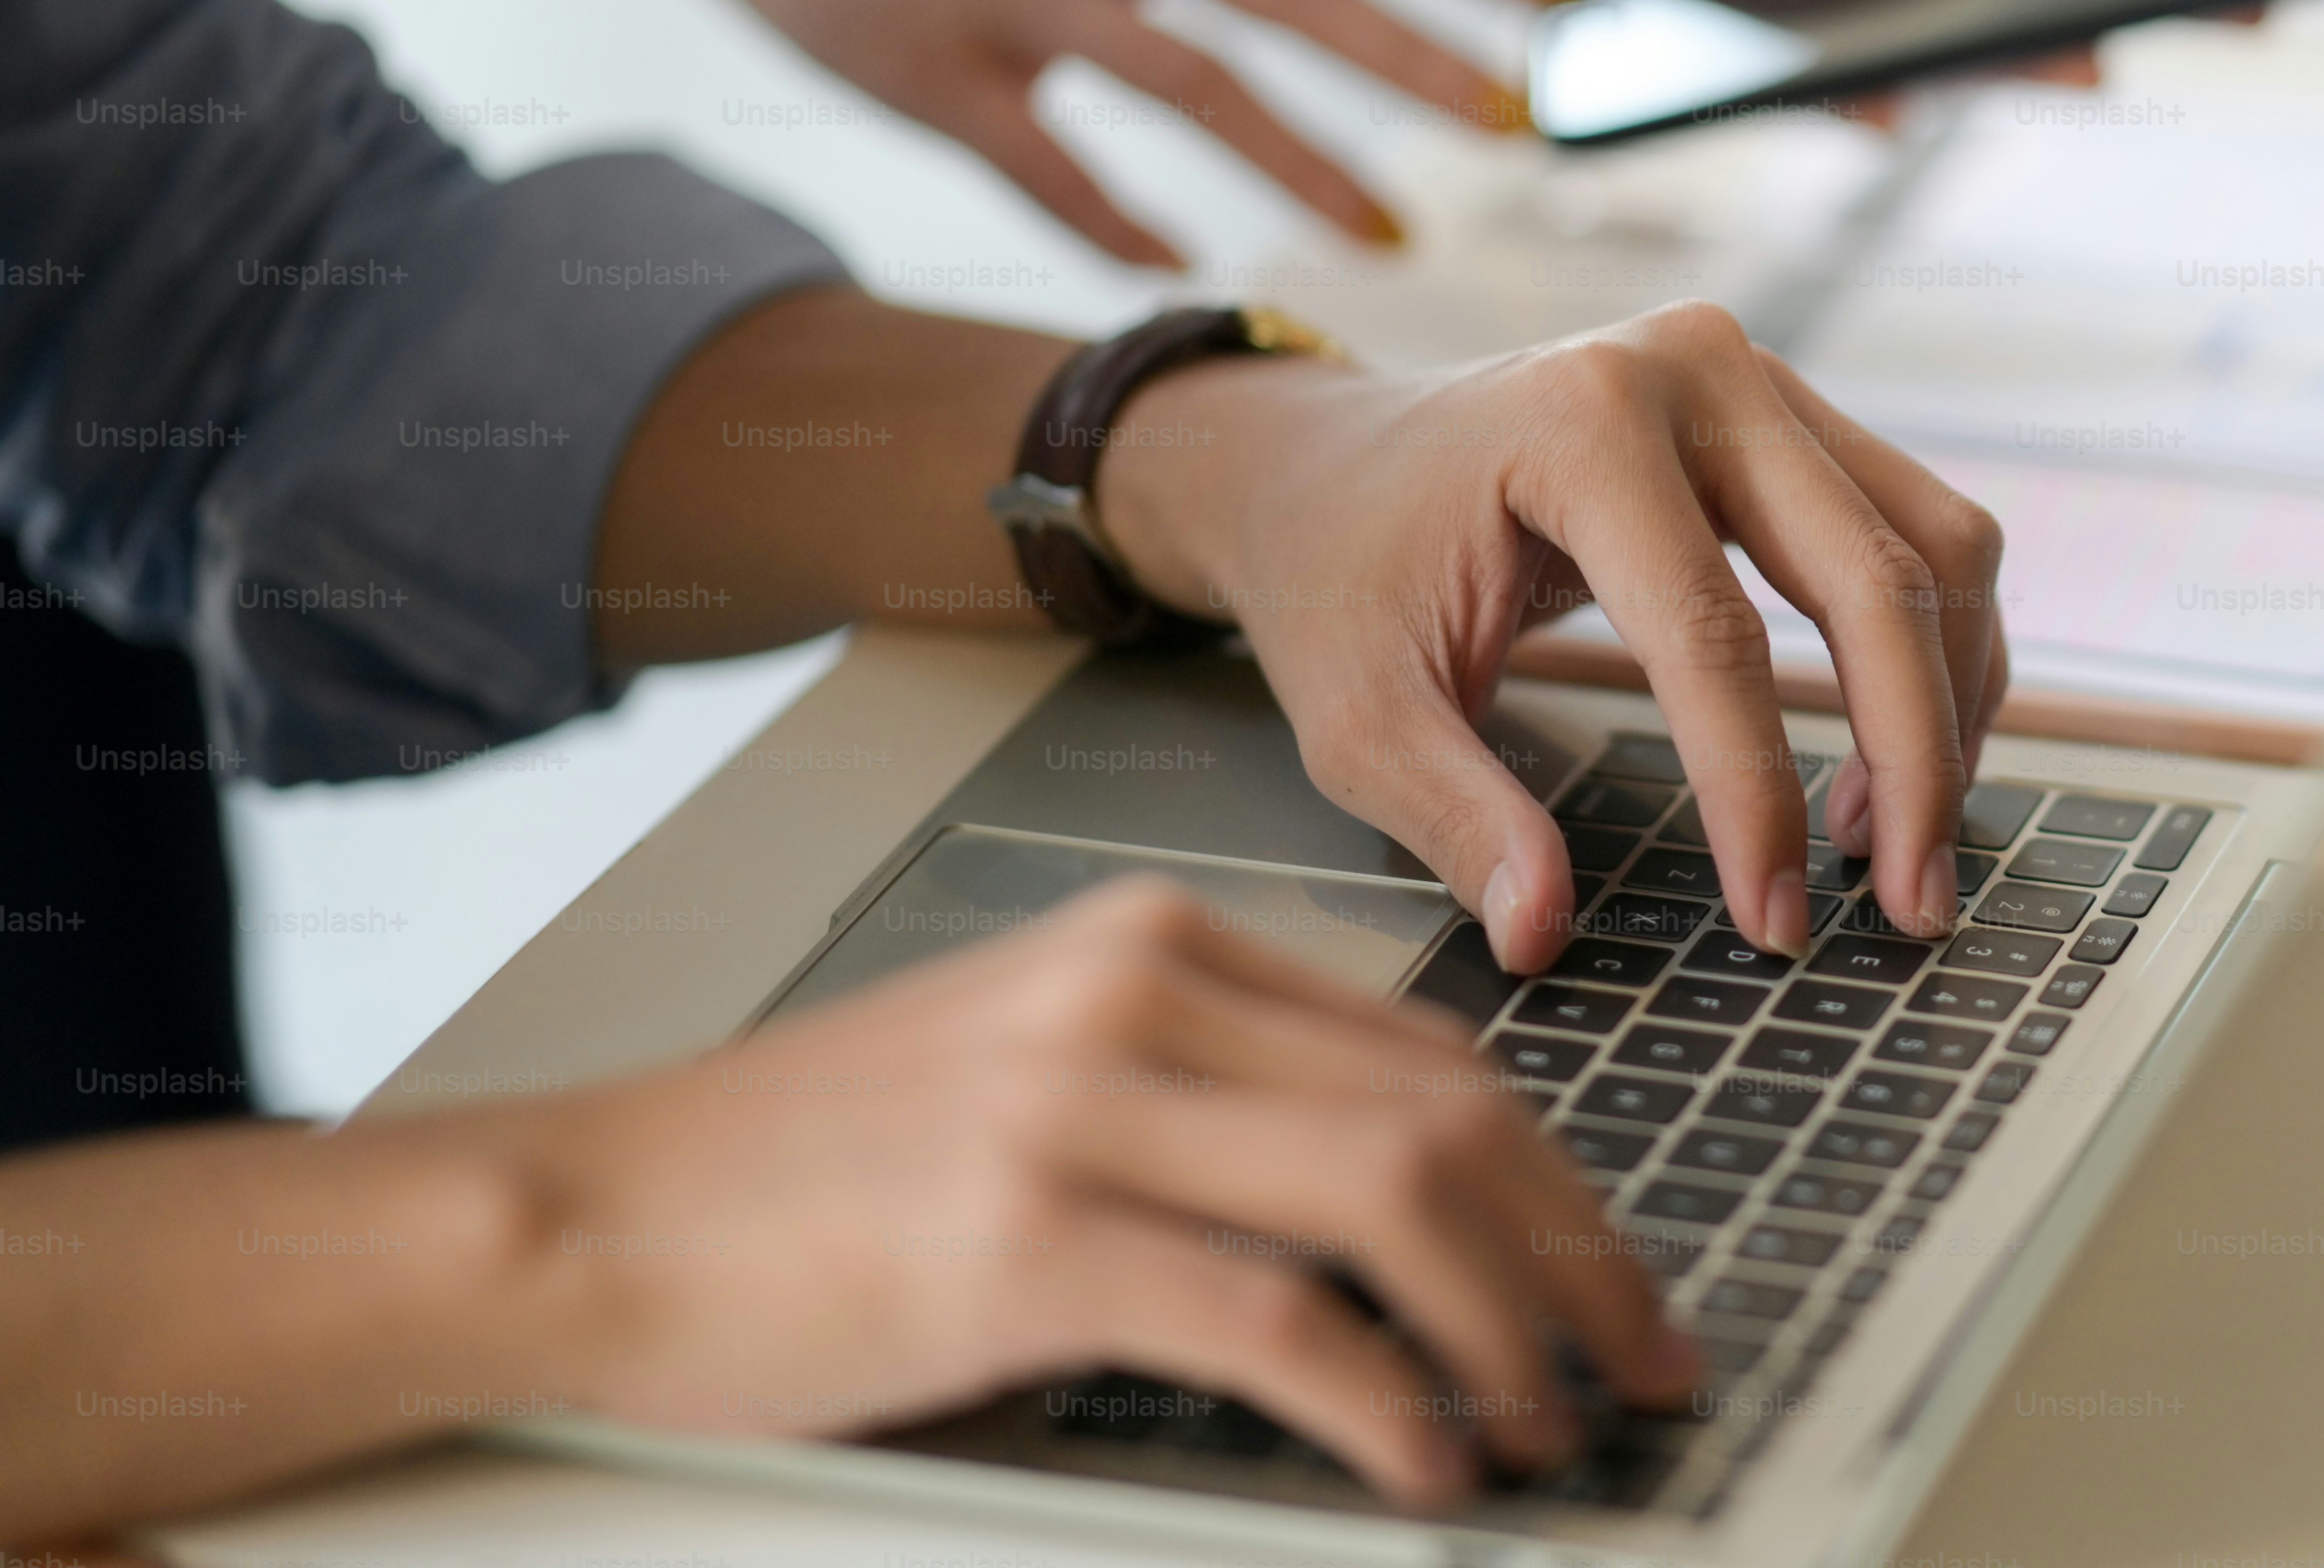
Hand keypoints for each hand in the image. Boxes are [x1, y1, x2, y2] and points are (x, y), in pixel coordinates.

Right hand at [525, 879, 1694, 1504]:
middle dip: (1581, 1256)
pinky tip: (1426, 1465)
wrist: (591, 1212)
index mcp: (1158, 946)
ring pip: (1397, 1200)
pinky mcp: (1024, 1241)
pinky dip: (1386, 1404)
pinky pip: (1278, 1324)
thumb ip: (1209, 1095)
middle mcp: (1138, 998)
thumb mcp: (1034, 1067)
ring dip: (1511, 1330)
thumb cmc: (805, 1167)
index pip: (1432, 1059)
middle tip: (1644, 1362)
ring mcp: (1081, 1112)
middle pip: (1451, 1119)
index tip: (1614, 1279)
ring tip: (1555, 1425)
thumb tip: (1404, 1193)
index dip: (1557, 1182)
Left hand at [1093, 303, 2011, 970]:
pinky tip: (1889, 762)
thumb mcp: (1361, 714)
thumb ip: (1458, 819)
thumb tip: (1539, 934)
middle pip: (1874, 576)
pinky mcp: (1795, 415)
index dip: (1759, 796)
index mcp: (1579, 425)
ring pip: (1938, 544)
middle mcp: (1694, 372)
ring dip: (1947, 705)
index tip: (1777, 922)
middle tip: (1912, 903)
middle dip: (1916, 759)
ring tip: (1890, 844)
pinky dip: (1936, 654)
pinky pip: (1924, 531)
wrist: (1328, 460)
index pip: (1714, 635)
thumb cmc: (1343, 578)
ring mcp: (1760, 378)